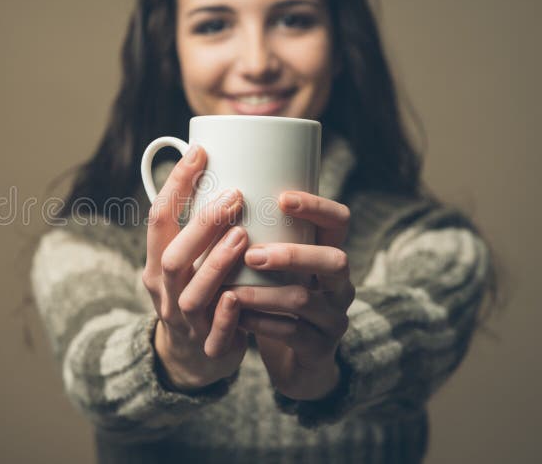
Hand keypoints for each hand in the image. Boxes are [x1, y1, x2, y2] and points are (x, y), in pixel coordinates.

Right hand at [143, 145, 249, 391]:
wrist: (190, 358)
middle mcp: (165, 291)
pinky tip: (238, 295)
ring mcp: (185, 320)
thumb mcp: (186, 260)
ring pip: (193, 293)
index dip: (176, 185)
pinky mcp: (208, 346)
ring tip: (243, 235)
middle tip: (234, 195)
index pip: (158, 219)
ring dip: (216, 263)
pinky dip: (226, 315)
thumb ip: (197, 227)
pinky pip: (215, 332)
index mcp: (158, 263)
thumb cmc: (197, 292)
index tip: (200, 152)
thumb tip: (224, 165)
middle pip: (174, 256)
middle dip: (201, 225)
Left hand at [232, 191, 354, 400]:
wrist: (294, 361)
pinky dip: (260, 323)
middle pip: (335, 260)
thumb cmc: (276, 300)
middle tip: (251, 255)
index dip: (317, 207)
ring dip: (265, 293)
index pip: (338, 221)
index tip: (281, 198)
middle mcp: (339, 284)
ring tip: (232, 292)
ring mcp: (333, 318)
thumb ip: (262, 238)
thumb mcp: (277, 268)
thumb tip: (219, 197)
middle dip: (292, 255)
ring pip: (306, 300)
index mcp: (329, 254)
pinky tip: (237, 317)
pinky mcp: (319, 349)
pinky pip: (292, 333)